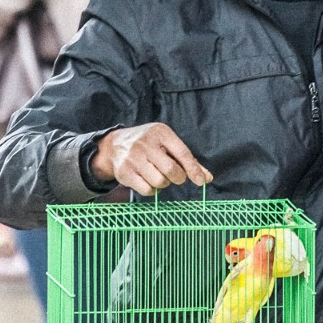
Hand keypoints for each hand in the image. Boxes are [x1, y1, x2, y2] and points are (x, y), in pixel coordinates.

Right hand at [94, 123, 212, 196]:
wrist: (115, 145)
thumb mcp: (167, 143)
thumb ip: (187, 160)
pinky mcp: (125, 173)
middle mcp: (146, 144)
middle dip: (178, 177)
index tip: (201, 181)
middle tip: (175, 175)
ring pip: (159, 182)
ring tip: (158, 175)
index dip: (193, 169)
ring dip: (164, 183)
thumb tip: (207, 178)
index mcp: (160, 133)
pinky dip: (153, 190)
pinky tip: (148, 180)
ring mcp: (133, 158)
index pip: (182, 153)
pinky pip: (147, 190)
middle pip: (171, 170)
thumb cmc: (149, 144)